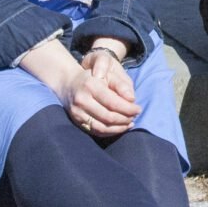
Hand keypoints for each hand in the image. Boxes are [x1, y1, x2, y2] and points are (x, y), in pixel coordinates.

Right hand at [19, 39, 139, 137]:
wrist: (69, 83)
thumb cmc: (94, 77)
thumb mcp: (108, 74)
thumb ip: (121, 84)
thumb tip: (132, 99)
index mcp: (91, 86)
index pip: (113, 103)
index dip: (128, 108)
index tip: (139, 109)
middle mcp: (82, 100)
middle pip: (108, 116)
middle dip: (125, 119)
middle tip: (135, 117)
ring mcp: (77, 112)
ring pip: (101, 127)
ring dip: (118, 128)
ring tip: (129, 123)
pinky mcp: (76, 121)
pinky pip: (95, 131)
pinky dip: (109, 132)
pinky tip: (119, 128)